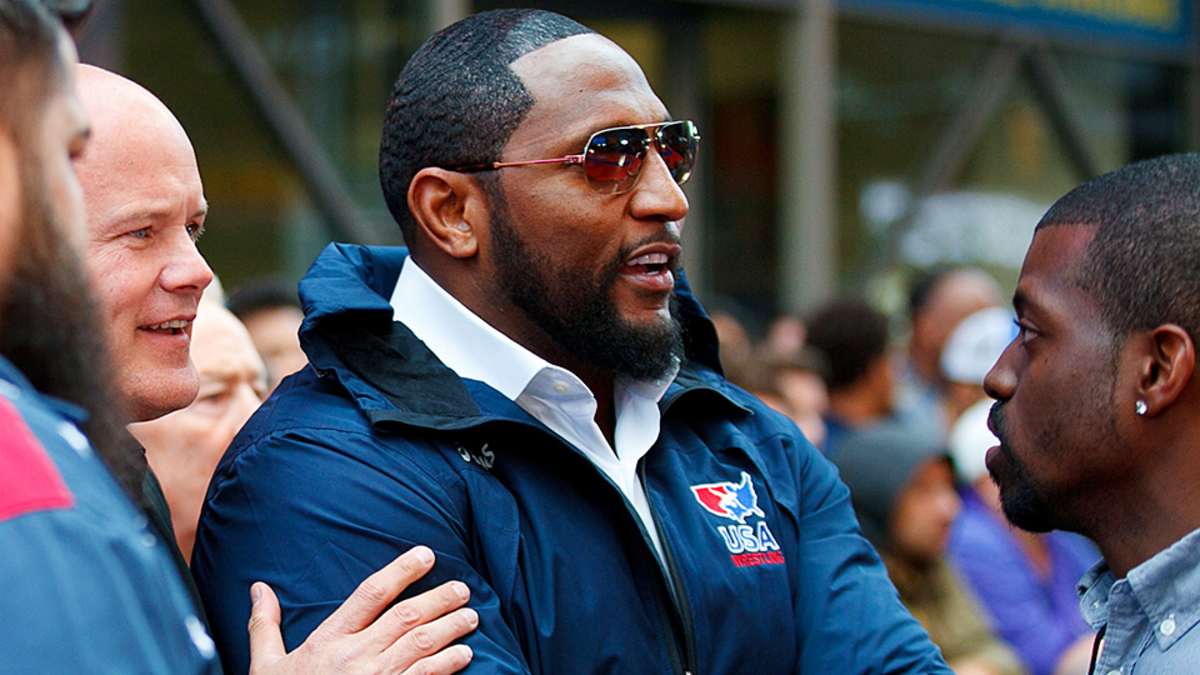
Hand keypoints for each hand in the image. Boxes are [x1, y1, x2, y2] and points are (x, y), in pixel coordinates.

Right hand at [247, 546, 476, 673]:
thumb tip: (259, 589)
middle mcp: (356, 657)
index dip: (402, 570)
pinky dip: (448, 665)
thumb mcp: (266, 666)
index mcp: (329, 641)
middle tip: (463, 589)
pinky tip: (464, 655)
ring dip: (450, 628)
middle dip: (440, 599)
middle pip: (407, 616)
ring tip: (471, 617)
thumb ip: (265, 626)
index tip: (427, 555)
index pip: (371, 594)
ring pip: (422, 644)